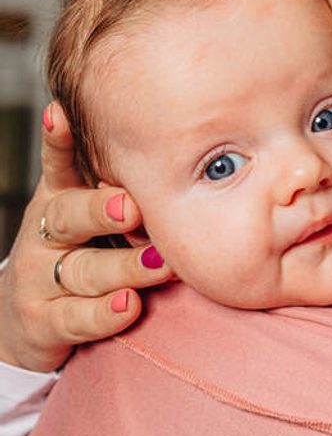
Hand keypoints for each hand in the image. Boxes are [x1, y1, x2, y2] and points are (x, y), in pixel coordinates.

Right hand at [0, 104, 172, 372]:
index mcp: (59, 198)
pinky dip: (105, 314)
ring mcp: (39, 277)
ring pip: (84, 270)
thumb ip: (127, 187)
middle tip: (133, 207)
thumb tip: (194, 155)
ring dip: (125, 267)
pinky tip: (130, 306)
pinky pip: (76, 318)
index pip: (57, 164)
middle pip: (70, 216)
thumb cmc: (82, 252)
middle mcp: (45, 233)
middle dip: (102, 211)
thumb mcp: (92, 215)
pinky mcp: (43, 321)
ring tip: (159, 265)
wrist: (32, 316)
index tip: (61, 115)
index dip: (58, 140)